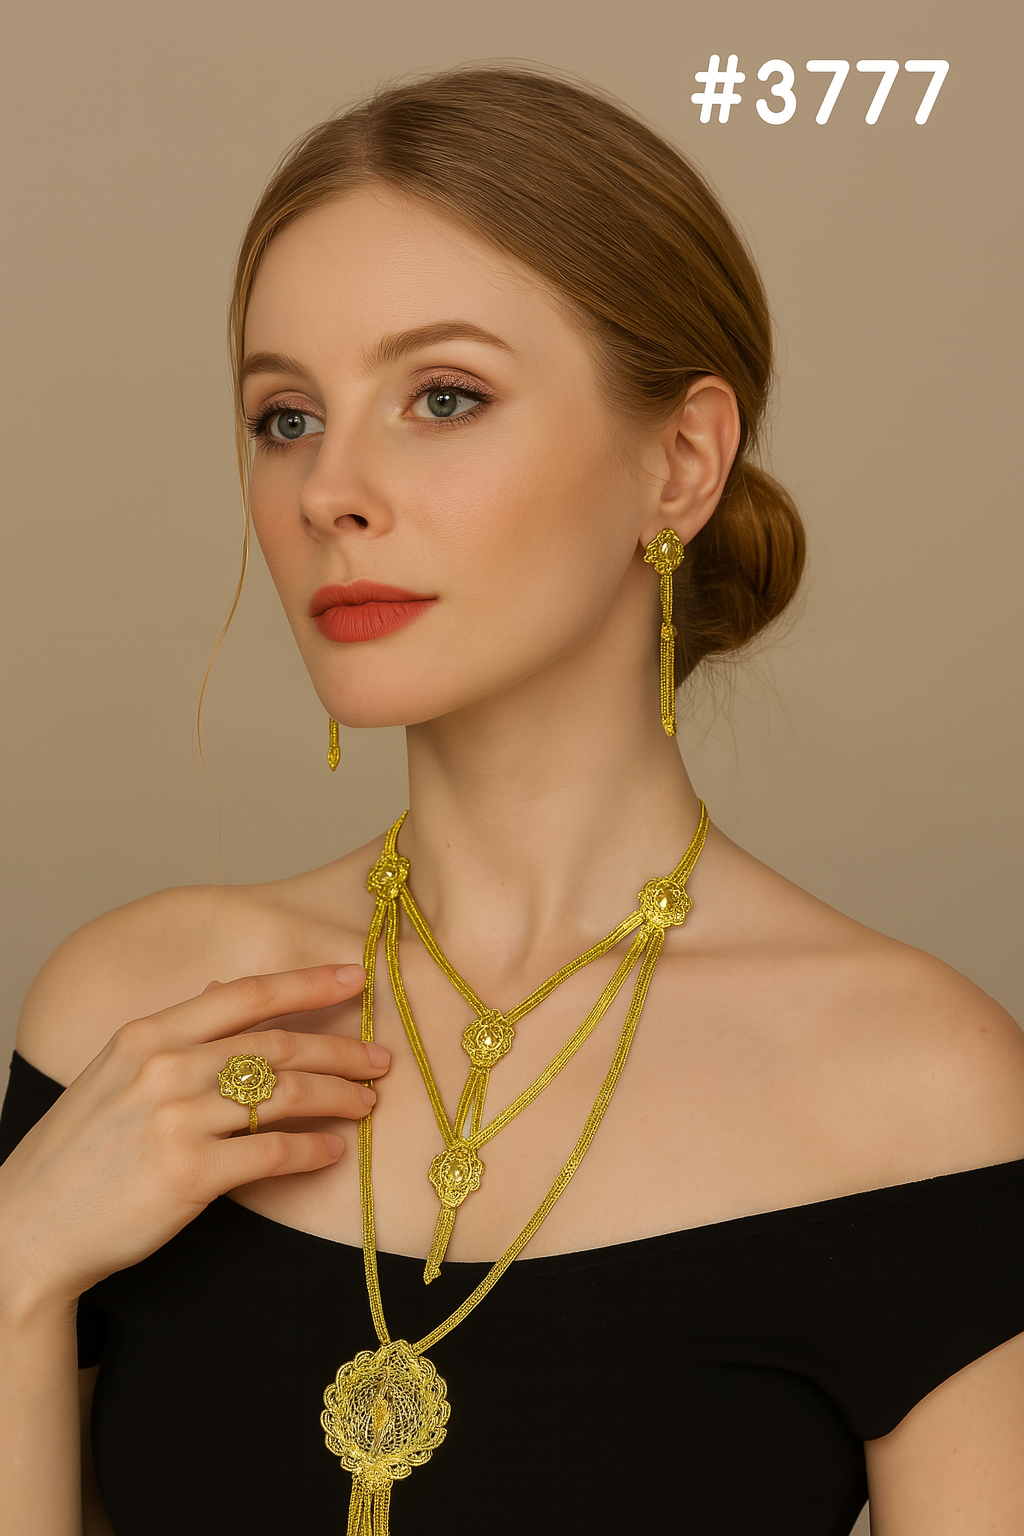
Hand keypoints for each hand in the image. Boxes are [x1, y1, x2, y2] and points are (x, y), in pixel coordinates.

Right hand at [0, 965, 385, 1313]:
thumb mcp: (114, 1073)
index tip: (356, 976)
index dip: (308, 982)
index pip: (245, 994)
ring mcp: (176, 1120)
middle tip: (381, 1058)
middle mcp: (164, 1067)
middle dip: (341, 1047)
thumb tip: (220, 990)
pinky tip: (333, 1150)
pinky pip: (273, 1152)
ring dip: (338, 1096)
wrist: (30, 1227)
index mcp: (147, 1034)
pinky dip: (312, 1149)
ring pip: (285, 1094)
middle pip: (278, 1043)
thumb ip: (172, 1034)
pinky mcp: (189, 1175)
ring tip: (366, 1103)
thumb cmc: (78, 1152)